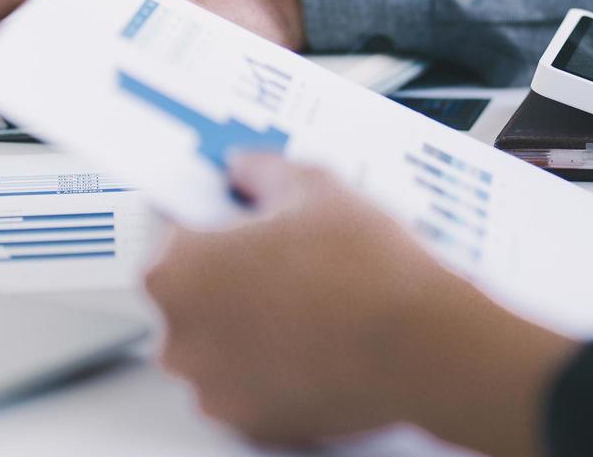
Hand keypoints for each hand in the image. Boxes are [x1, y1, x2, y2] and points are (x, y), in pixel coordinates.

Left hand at [146, 156, 578, 454]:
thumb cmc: (369, 271)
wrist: (421, 344)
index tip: (239, 213)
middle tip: (290, 254)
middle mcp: (180, 336)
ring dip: (254, 321)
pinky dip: (277, 364)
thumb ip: (263, 171)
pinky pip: (252, 382)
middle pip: (194, 289)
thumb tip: (247, 170)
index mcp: (178, 270)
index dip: (214, 213)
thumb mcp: (316, 186)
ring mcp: (213, 386)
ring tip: (316, 298)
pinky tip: (322, 338)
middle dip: (233, 270)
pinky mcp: (251, 423)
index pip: (171, 225)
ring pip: (222, 340)